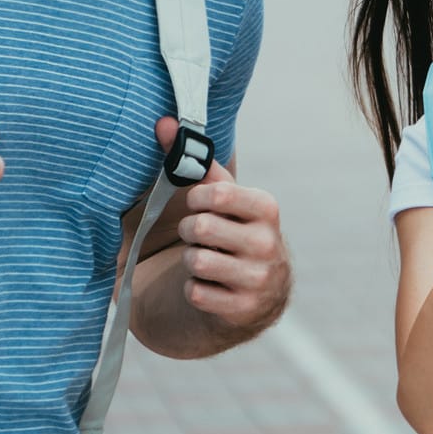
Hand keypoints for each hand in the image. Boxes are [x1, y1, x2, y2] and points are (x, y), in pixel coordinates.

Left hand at [157, 117, 290, 332]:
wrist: (259, 291)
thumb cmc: (232, 230)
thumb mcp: (225, 199)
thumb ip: (196, 162)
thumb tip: (164, 123)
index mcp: (265, 208)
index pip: (218, 194)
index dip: (196, 199)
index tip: (198, 204)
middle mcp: (268, 243)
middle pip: (201, 227)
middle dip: (190, 231)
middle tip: (199, 235)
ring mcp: (258, 279)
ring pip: (197, 261)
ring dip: (191, 261)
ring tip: (205, 259)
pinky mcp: (243, 309)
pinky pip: (196, 293)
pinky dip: (194, 288)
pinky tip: (209, 284)